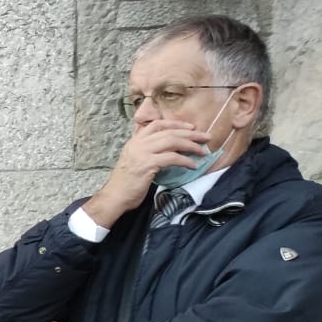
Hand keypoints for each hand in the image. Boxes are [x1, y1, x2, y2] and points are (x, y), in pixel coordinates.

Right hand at [82, 120, 211, 226]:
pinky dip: (185, 160)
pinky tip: (193, 165)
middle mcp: (138, 144)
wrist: (115, 196)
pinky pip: (172, 158)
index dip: (176, 124)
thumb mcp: (136, 162)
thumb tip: (170, 151)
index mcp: (135, 141)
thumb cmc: (127, 183)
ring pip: (172, 142)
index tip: (191, 127)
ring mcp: (142, 153)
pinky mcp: (148, 164)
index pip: (156, 124)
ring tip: (203, 151)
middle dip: (190, 134)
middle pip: (169, 132)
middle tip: (205, 137)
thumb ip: (148, 153)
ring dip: (191, 146)